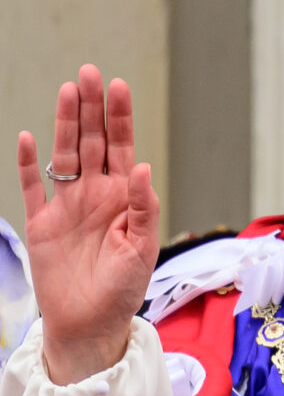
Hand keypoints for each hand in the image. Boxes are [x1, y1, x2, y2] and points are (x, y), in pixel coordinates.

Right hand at [17, 67, 158, 382]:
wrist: (90, 323)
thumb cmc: (124, 288)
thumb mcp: (143, 248)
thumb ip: (145, 208)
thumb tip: (144, 168)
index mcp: (125, 197)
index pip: (123, 147)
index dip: (120, 117)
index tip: (117, 85)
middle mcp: (96, 194)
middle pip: (93, 141)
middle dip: (92, 107)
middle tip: (89, 72)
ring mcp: (67, 205)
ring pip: (65, 154)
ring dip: (65, 123)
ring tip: (67, 90)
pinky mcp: (42, 222)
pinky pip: (32, 187)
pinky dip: (29, 163)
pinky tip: (27, 137)